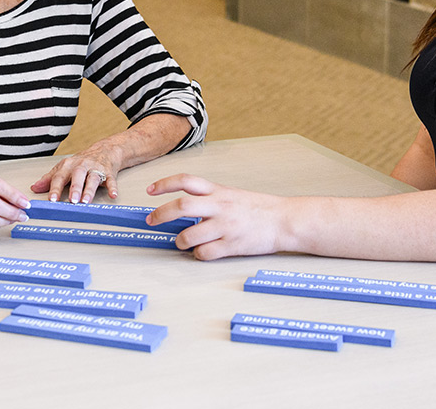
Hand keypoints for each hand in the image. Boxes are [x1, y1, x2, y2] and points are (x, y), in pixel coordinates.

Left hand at [31, 142, 122, 202]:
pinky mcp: (108, 173)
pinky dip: (112, 187)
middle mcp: (82, 166)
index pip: (60, 177)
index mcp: (69, 165)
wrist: (105, 150)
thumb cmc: (82, 162)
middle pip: (78, 175)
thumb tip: (34, 188)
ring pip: (93, 178)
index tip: (51, 200)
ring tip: (86, 201)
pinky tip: (113, 195)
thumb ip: (49, 179)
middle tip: (72, 201)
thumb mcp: (64, 167)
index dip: (55, 188)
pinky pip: (111, 180)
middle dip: (75, 188)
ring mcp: (96, 169)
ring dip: (89, 190)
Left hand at [146, 174, 287, 259]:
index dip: (164, 184)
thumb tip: (184, 209)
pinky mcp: (231, 245)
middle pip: (180, 206)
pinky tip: (203, 251)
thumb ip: (210, 200)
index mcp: (219, 191)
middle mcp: (219, 206)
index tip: (150, 190)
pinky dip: (198, 254)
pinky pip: (204, 253)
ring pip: (188, 236)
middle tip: (151, 220)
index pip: (186, 180)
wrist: (284, 220)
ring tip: (182, 242)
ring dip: (180, 241)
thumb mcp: (232, 195)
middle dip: (160, 214)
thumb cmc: (259, 208)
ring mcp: (224, 226)